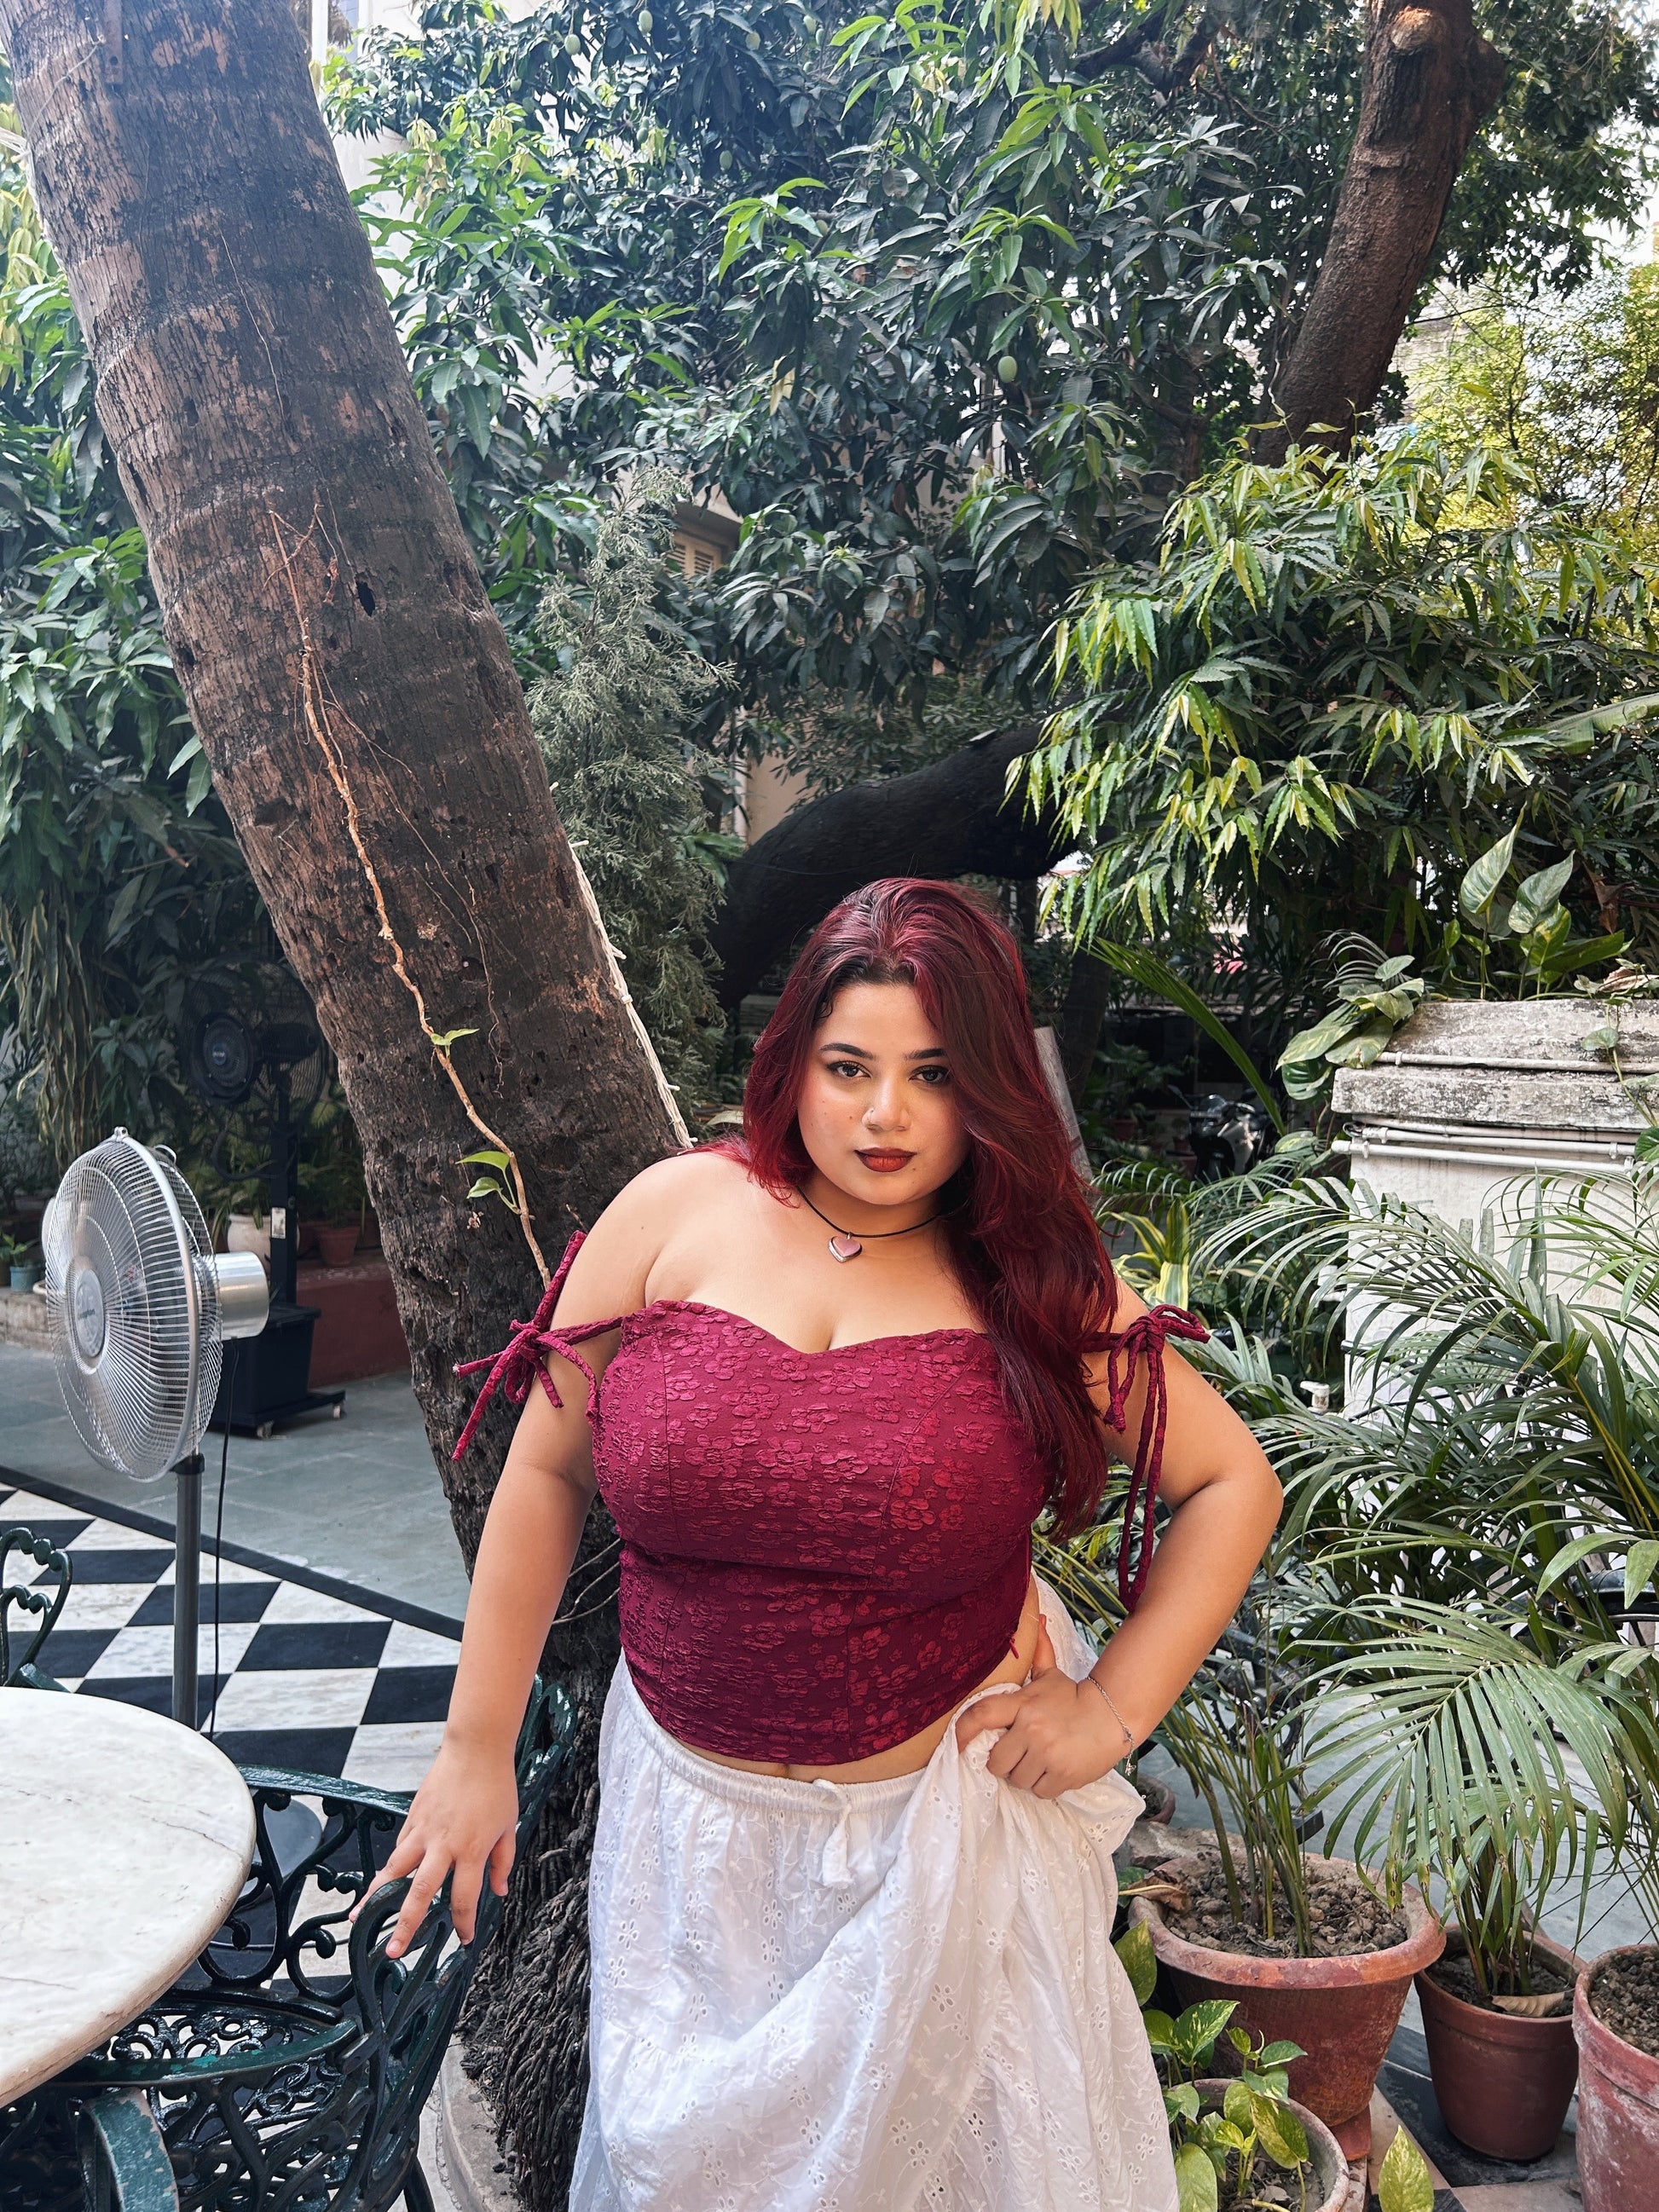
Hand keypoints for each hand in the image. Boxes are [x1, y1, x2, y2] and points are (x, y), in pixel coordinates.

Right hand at [360, 1738, 519, 1958]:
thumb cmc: (496, 1786)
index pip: (464, 1897)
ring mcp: (423, 1830)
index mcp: (472, 1849)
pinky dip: (391, 1867)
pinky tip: (383, 1881)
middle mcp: (443, 1844)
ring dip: (376, 1896)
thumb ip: (502, 1862)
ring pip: (395, 1870)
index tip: (463, 1939)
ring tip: (360, 1919)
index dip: (463, 1923)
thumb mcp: (508, 1827)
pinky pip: (399, 1849)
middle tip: (392, 1951)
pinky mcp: (412, 1817)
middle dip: (405, 1925)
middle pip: (420, 1892)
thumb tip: (499, 1891)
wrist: (476, 1748)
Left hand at [953, 1619, 1131, 1798]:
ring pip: (1017, 1779)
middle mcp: (1031, 1729)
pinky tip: (1053, 1769)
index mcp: (1023, 1704)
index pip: (981, 1715)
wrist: (1112, 1716)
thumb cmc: (1074, 1698)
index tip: (955, 1745)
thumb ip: (1038, 1651)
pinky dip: (1043, 1785)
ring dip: (1025, 1775)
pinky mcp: (1062, 1775)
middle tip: (1018, 1753)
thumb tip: (1038, 1617)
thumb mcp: (1051, 1675)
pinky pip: (1038, 1791)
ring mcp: (1047, 1754)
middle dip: (1003, 1762)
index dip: (962, 1731)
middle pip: (996, 1761)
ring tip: (1039, 1760)